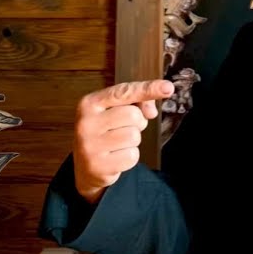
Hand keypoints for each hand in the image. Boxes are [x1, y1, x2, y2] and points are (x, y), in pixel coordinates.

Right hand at [72, 79, 174, 204]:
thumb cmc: (105, 132)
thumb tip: (151, 111)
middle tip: (124, 128)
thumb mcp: (116, 111)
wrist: (84, 165)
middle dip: (137, 122)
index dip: (148, 89)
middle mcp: (86, 122)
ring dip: (133, 141)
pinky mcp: (98, 166)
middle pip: (133, 115)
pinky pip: (132, 156)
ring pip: (134, 136)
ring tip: (118, 143)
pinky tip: (116, 156)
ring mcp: (89, 145)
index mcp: (90, 103)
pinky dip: (130, 157)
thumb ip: (136, 102)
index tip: (168, 87)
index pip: (123, 92)